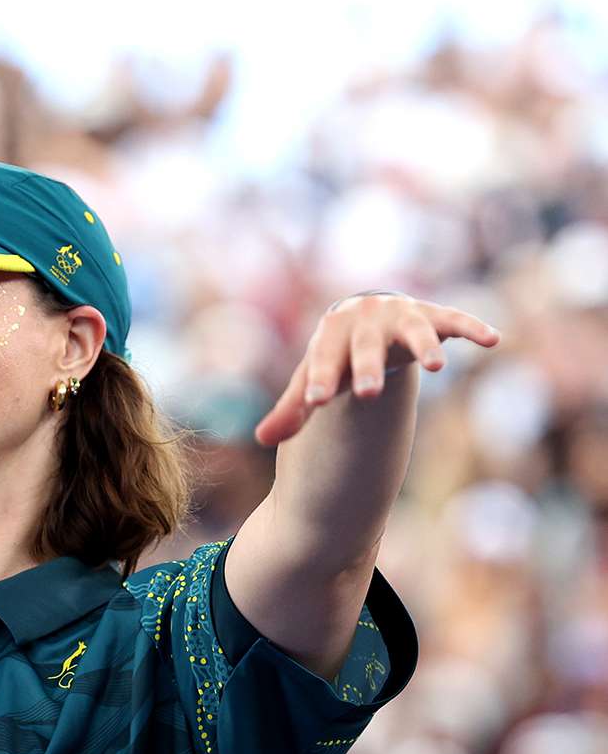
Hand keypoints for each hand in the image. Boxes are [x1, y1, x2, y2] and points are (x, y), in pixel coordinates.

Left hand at [254, 291, 500, 446]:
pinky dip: (472, 328)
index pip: (322, 361)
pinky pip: (454, 319)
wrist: (361, 313)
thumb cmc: (334, 355)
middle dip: (367, 369)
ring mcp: (400, 316)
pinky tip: (493, 340)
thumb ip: (292, 409)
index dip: (319, 381)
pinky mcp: (432, 315)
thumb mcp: (314, 376)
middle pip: (365, 348)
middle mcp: (364, 321)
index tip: (315, 403)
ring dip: (424, 345)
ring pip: (413, 331)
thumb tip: (261, 440)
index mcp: (330, 336)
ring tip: (436, 367)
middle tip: (367, 394)